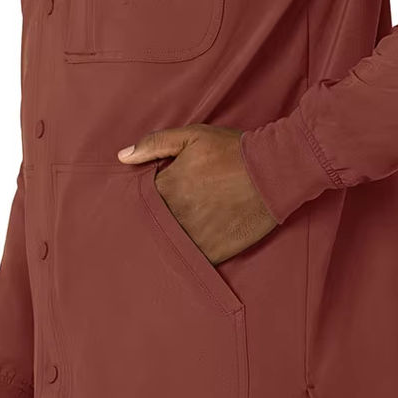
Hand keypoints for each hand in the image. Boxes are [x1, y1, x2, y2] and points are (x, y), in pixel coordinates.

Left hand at [117, 124, 276, 264]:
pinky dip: (187, 257)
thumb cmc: (233, 151)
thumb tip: (122, 157)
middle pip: (151, 225)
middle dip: (152, 222)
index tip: (147, 201)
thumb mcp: (193, 136)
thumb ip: (155, 144)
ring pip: (168, 245)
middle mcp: (176, 214)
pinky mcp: (214, 251)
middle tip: (153, 222)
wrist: (275, 171)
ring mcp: (195, 235)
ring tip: (170, 238)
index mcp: (167, 187)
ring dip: (167, 241)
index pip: (139, 200)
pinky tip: (187, 250)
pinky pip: (191, 260)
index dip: (141, 200)